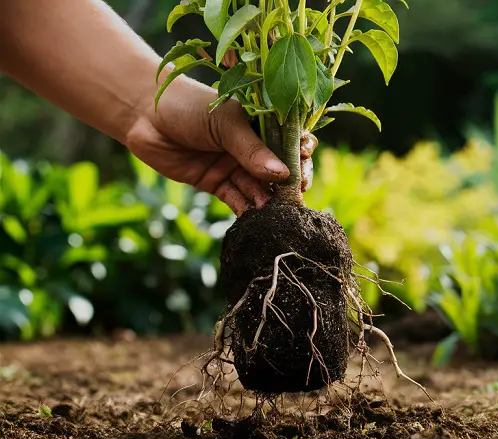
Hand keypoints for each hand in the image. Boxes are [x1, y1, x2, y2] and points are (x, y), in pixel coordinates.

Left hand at [125, 73, 316, 215]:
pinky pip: (237, 201)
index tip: (302, 167)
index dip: (301, 155)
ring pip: (260, 188)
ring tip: (273, 213)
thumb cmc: (188, 106)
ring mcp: (235, 166)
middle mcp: (252, 146)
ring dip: (268, 201)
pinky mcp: (216, 184)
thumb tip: (283, 175)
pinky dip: (247, 211)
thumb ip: (252, 151)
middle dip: (288, 185)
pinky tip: (255, 220)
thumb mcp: (224, 124)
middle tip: (292, 198)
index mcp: (260, 123)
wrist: (142, 114)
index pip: (291, 141)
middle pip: (280, 170)